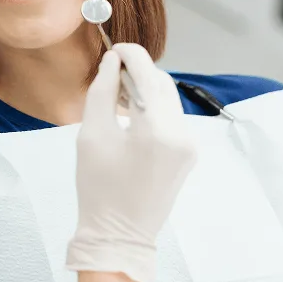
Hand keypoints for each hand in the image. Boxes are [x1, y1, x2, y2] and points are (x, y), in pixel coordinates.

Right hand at [67, 44, 196, 281]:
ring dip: (145, 87)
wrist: (119, 234)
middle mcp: (182, 134)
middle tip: (109, 73)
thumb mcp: (92, 133)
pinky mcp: (189, 153)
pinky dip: (153, 106)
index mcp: (156, 130)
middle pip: (162, 83)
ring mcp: (190, 145)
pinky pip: (171, 116)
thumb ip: (102, 91)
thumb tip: (112, 61)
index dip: (131, 54)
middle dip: (137, 70)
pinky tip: (132, 113)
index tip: (113, 47)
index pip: (148, 74)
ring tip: (117, 93)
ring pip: (168, 98)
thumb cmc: (97, 186)